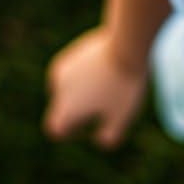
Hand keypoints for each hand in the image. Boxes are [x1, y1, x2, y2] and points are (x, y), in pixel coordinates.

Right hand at [43, 26, 148, 148]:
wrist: (126, 44)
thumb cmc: (124, 84)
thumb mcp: (122, 116)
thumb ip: (110, 137)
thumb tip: (99, 139)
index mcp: (66, 108)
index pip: (56, 129)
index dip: (72, 131)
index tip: (94, 122)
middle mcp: (57, 89)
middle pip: (64, 107)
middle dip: (82, 107)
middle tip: (110, 98)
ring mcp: (63, 68)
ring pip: (70, 87)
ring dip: (85, 88)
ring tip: (111, 80)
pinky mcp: (72, 52)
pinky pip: (76, 70)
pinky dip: (87, 72)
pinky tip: (108, 66)